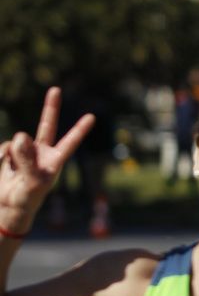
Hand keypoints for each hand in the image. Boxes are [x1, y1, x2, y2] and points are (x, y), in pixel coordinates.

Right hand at [0, 87, 95, 231]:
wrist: (9, 206)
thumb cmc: (27, 198)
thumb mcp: (32, 182)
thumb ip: (28, 159)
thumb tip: (21, 136)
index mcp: (56, 161)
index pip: (70, 142)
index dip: (80, 129)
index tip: (92, 117)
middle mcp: (43, 153)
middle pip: (48, 126)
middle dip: (50, 107)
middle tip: (56, 89)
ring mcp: (27, 152)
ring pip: (18, 140)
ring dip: (13, 153)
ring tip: (16, 171)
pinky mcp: (12, 153)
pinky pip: (5, 145)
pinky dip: (2, 154)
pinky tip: (4, 166)